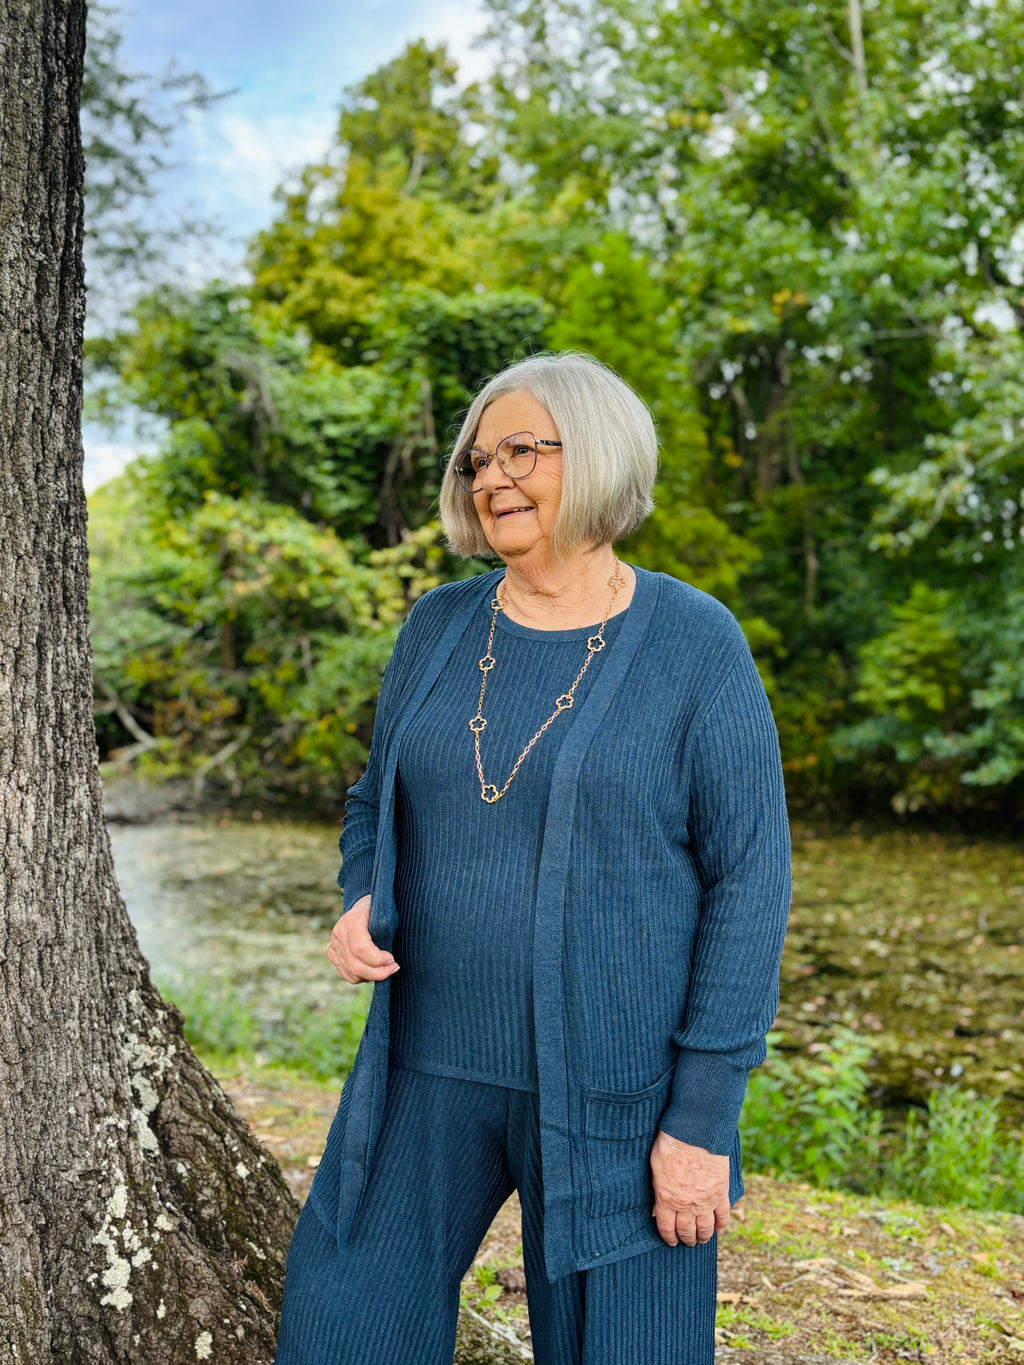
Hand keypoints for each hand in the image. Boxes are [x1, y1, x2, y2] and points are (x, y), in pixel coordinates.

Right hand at [324, 894, 400, 983]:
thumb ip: (387, 931)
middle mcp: (339, 933)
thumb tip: (390, 957)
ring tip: (384, 968)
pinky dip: (363, 977)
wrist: (362, 906)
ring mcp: (334, 945)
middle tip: (393, 968)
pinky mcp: (332, 954)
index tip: (392, 959)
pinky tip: (373, 969)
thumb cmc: (379, 910)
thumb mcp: (386, 914)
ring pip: (352, 973)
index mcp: (353, 920)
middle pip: (356, 966)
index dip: (378, 959)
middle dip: (379, 973)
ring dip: (372, 976)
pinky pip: (348, 975)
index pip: (360, 948)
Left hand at [649, 1129, 730, 1246]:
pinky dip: (722, 1225)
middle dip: (686, 1239)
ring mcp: (706, 1200)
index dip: (669, 1237)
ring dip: (703, 1237)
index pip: (666, 1228)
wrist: (696, 1132)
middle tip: (687, 1241)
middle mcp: (687, 1205)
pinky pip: (723, 1215)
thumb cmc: (671, 1144)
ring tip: (701, 1239)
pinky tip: (719, 1228)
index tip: (671, 1241)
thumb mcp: (656, 1167)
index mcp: (667, 1198)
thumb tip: (658, 1205)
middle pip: (686, 1231)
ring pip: (705, 1229)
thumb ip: (658, 1189)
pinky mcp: (721, 1192)